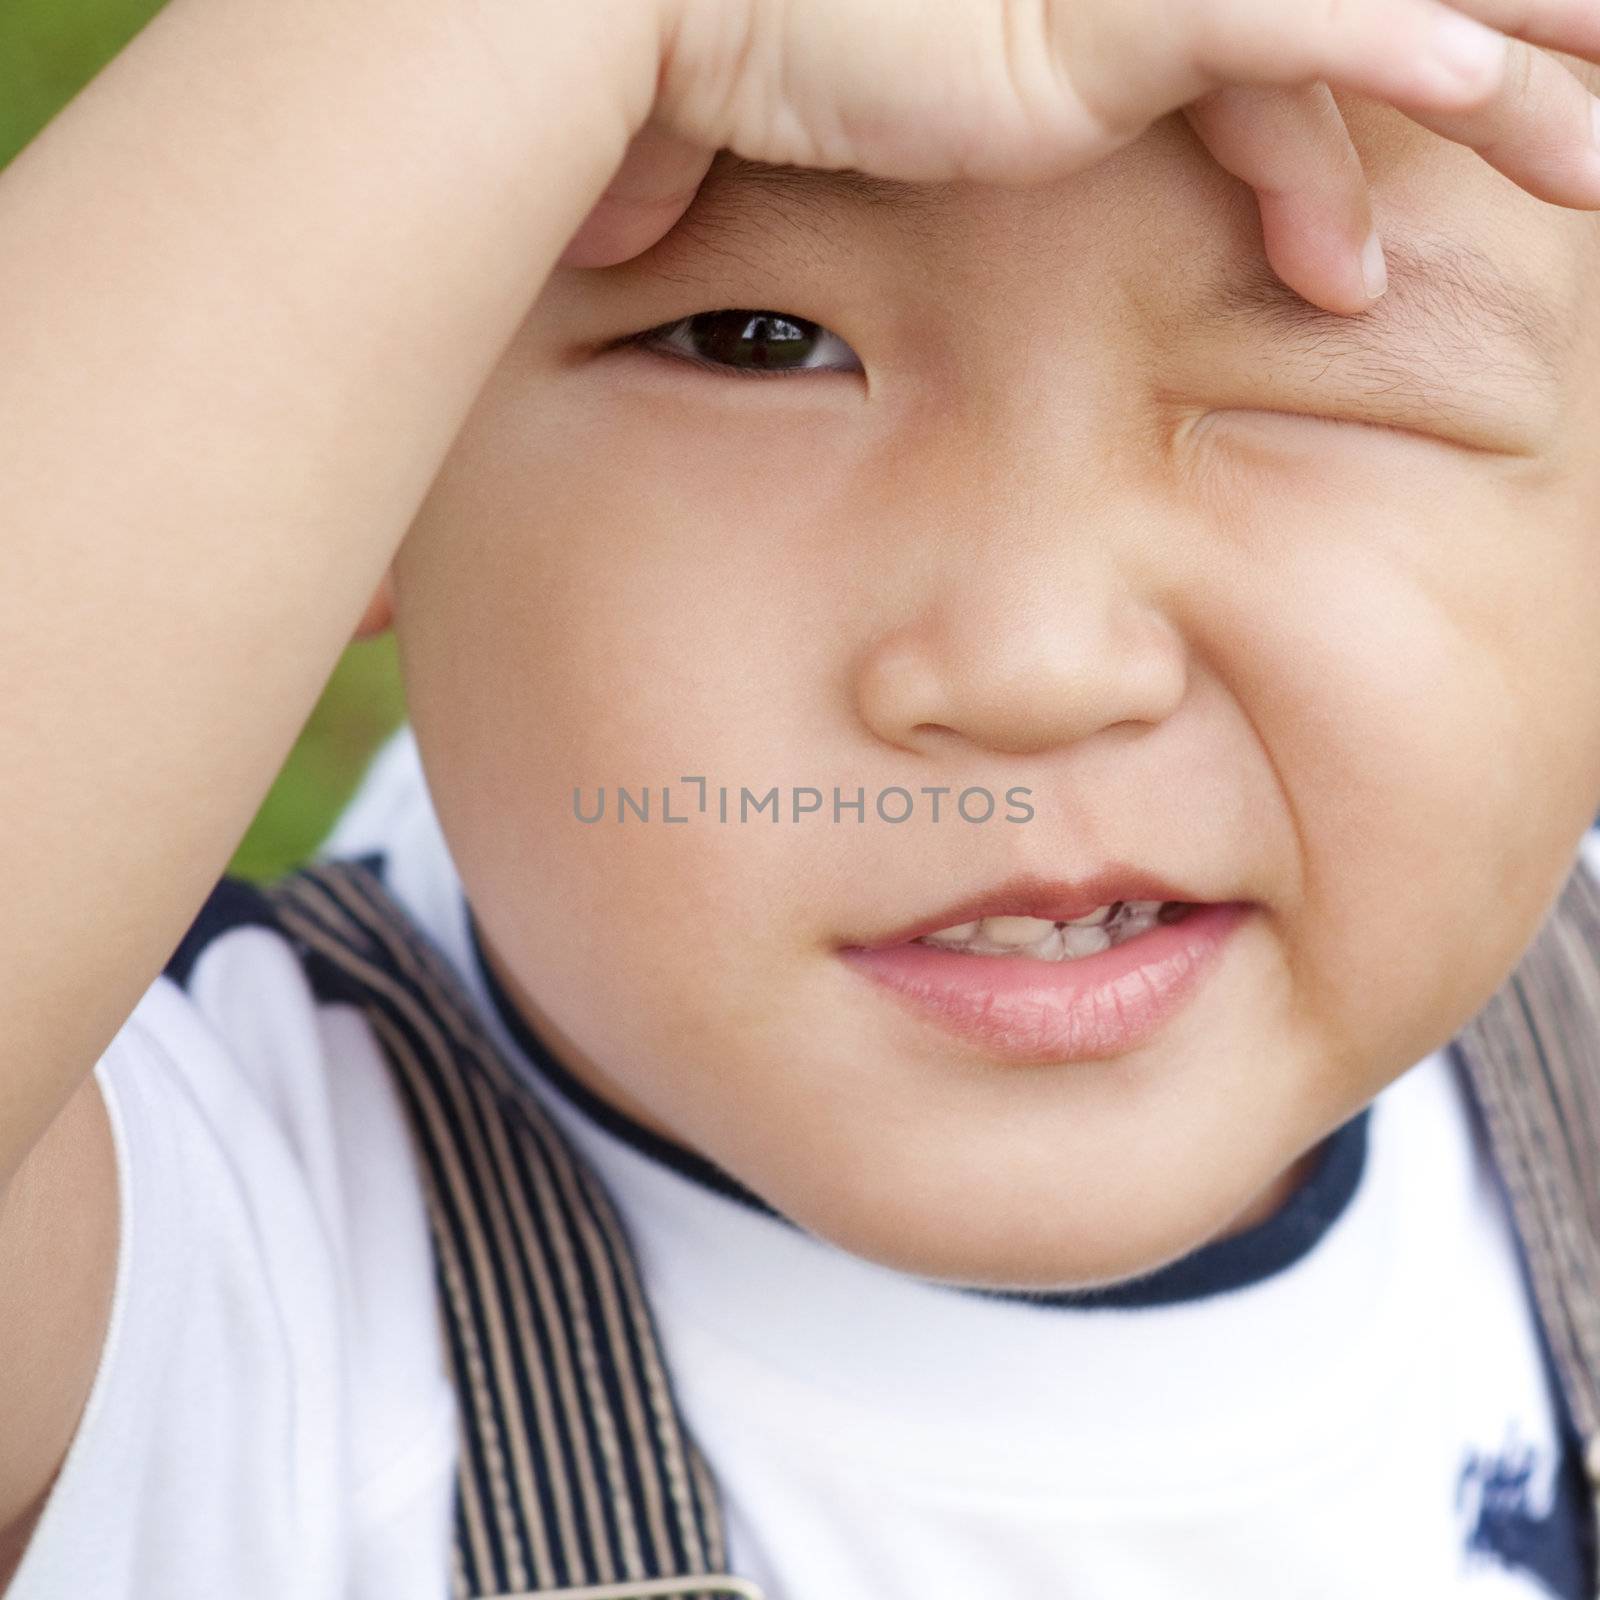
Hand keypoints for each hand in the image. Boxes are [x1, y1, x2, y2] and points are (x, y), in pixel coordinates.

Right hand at [565, 0, 1599, 314]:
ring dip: (1511, 69)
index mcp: (1106, 14)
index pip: (1278, 64)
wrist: (674, 14)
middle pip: (1369, 8)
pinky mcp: (1115, 11)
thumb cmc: (755, 71)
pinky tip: (1490, 90)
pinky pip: (1286, 34)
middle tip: (1598, 141)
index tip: (1360, 276)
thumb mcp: (875, 144)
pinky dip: (1393, 60)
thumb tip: (823, 240)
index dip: (1349, 143)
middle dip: (1509, 65)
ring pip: (1369, 7)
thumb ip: (910, 171)